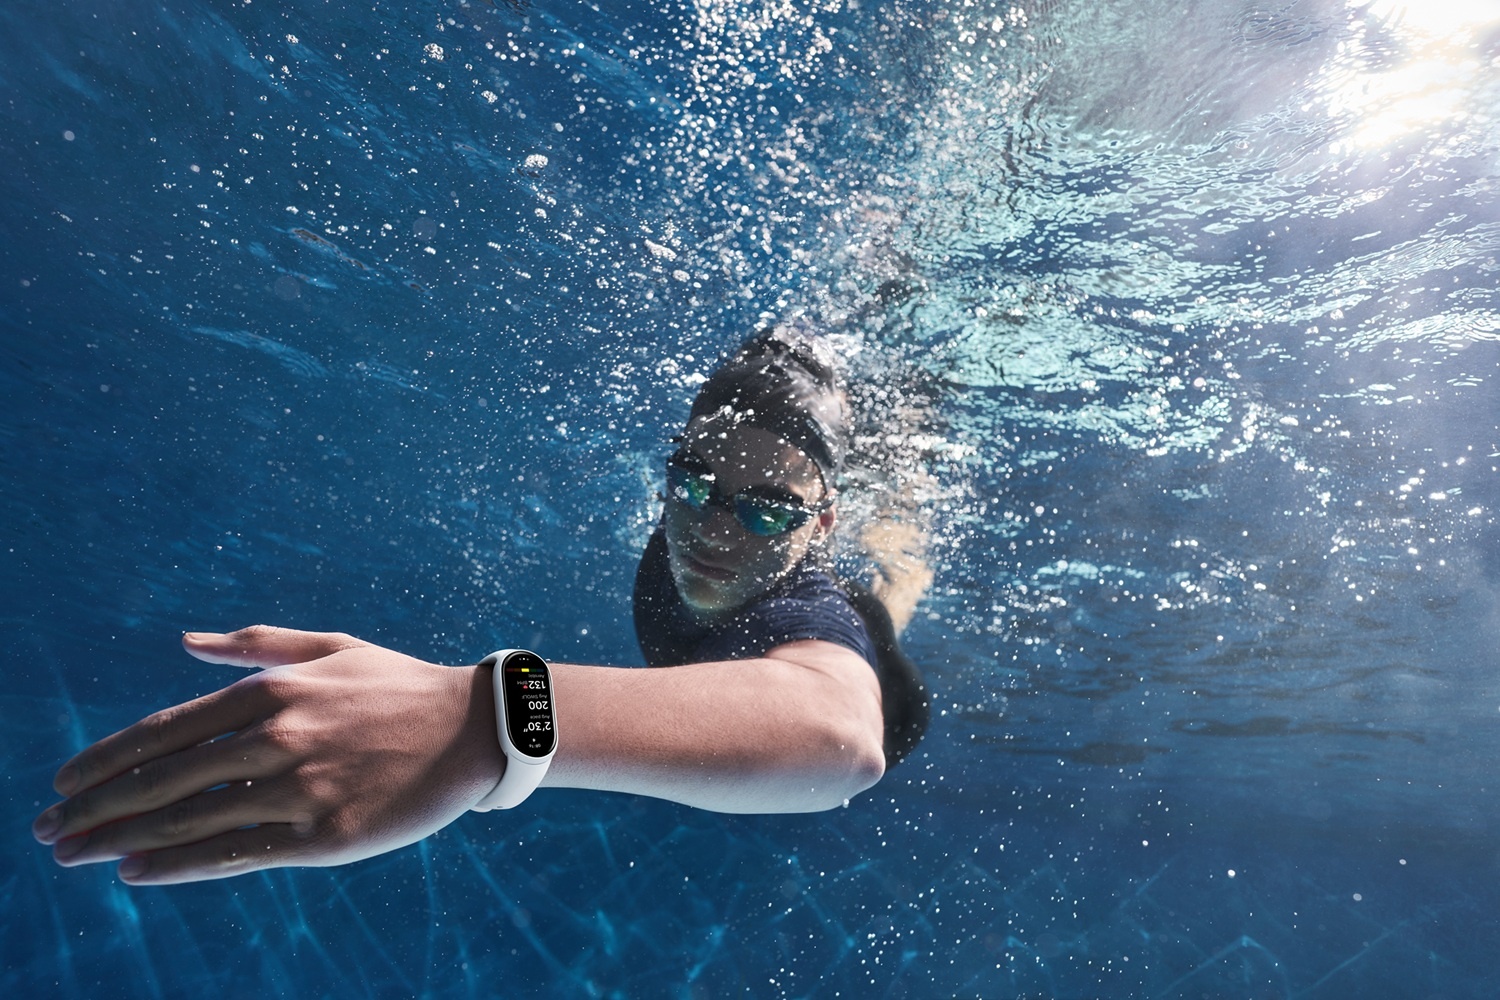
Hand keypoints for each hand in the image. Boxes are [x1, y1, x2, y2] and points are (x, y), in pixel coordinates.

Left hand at [31, 626, 502, 884]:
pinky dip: (180, 865)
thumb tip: (186, 642)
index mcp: (273, 690)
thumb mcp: (330, 647)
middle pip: (163, 779)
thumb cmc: (399, 686)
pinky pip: (237, 854)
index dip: (105, 760)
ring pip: (191, 820)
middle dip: (95, 807)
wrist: (473, 730)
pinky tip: (140, 873)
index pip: (165, 730)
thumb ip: (256, 643)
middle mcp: (278, 736)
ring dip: (122, 841)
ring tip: (79, 856)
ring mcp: (300, 788)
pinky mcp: (326, 834)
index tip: (64, 782)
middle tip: (49, 830)